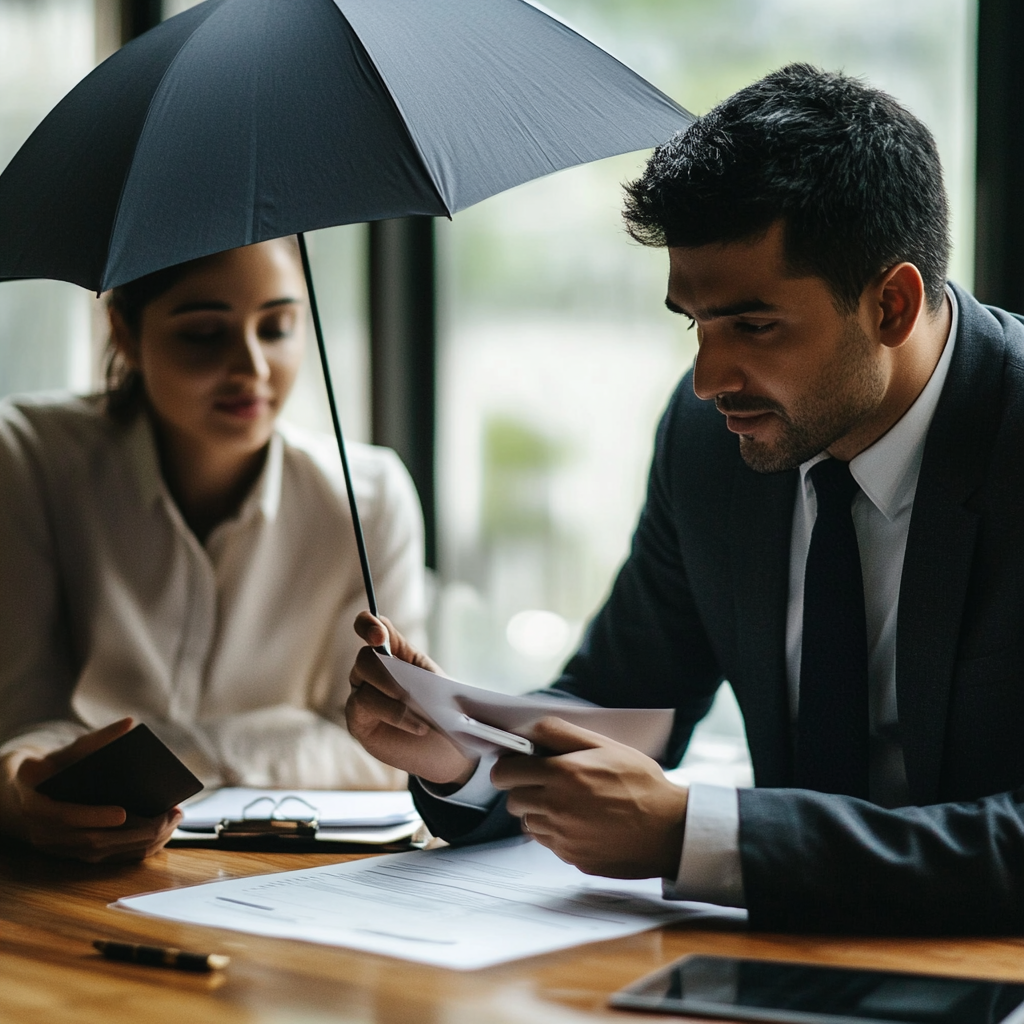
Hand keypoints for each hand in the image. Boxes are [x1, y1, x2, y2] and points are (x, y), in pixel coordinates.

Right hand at [0, 718, 181, 862]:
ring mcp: (60, 849)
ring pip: (104, 853)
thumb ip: (93, 740)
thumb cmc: (43, 769)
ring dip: (142, 841)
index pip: (64, 816)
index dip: (93, 816)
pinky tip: (163, 833)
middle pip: (92, 841)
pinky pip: (107, 858)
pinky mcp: (74, 855)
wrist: (12, 798)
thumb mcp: (60, 752)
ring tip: (174, 820)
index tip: (123, 812)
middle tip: (170, 813)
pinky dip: (136, 849)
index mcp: (35, 806)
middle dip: (135, 830)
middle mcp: (46, 834)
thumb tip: (130, 723)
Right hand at [346, 612, 476, 785]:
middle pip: (365, 657)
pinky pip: (364, 705)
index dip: (369, 625)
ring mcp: (361, 693)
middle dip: (386, 672)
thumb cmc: (443, 711)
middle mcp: (371, 670)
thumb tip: (401, 656)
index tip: (379, 637)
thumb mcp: (438, 683)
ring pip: (362, 681)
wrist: (445, 749)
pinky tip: (418, 726)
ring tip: (420, 712)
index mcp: (393, 652)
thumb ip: (418, 666)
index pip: (370, 626)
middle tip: (409, 691)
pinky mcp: (357, 718)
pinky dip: (394, 714)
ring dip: (393, 694)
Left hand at [491, 717, 688, 879]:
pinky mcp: (572, 857)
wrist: (669, 830)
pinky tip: (581, 823)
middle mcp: (557, 807)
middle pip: (512, 799)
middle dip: (523, 789)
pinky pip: (548, 843)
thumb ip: (564, 734)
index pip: (505, 773)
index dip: (508, 767)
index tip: (517, 766)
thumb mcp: (606, 746)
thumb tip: (532, 729)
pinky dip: (557, 833)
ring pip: (528, 822)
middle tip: (546, 783)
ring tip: (569, 804)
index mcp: (563, 774)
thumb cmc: (641, 783)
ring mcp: (563, 837)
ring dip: (540, 812)